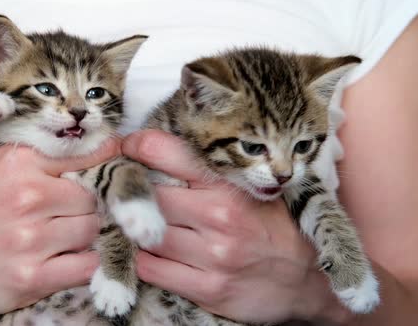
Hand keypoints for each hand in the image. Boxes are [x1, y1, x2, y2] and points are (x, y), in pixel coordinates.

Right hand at [0, 140, 119, 325]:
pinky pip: (86, 265)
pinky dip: (85, 263)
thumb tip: (92, 152)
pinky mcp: (31, 277)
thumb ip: (37, 162)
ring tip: (63, 238)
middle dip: (89, 206)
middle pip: (93, 197)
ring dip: (86, 235)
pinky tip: (69, 260)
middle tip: (73, 214)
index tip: (119, 163)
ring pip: (93, 229)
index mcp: (16, 164)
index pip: (84, 155)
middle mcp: (25, 197)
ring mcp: (29, 239)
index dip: (105, 162)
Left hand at [123, 130, 342, 323]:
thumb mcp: (253, 189)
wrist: (310, 283)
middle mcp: (220, 217)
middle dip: (132, 192)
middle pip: (148, 195)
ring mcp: (213, 256)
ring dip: (133, 228)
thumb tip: (160, 151)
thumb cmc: (275, 228)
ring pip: (143, 233)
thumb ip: (212, 173)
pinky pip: (151, 269)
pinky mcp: (208, 289)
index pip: (166, 152)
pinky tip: (150, 252)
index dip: (136, 146)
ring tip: (136, 223)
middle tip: (124, 191)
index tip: (126, 148)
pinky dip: (142, 259)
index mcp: (230, 185)